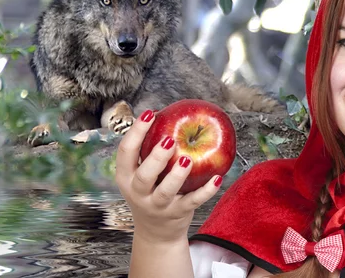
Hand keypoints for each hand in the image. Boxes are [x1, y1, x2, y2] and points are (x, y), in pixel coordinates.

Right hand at [115, 109, 222, 243]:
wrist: (155, 233)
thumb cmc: (150, 191)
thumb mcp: (141, 174)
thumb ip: (149, 151)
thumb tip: (168, 115)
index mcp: (126, 176)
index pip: (126, 152)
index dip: (136, 132)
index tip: (150, 113)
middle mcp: (138, 192)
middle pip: (144, 175)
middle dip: (156, 158)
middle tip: (169, 140)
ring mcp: (157, 205)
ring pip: (165, 191)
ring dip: (177, 176)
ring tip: (188, 160)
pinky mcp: (177, 213)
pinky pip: (193, 201)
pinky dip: (206, 191)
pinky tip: (218, 177)